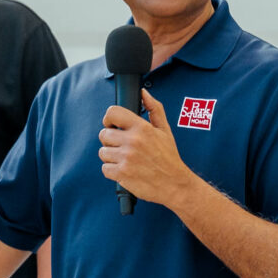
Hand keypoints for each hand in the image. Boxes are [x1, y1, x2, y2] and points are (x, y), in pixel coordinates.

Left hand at [99, 91, 197, 207]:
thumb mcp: (165, 130)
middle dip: (110, 140)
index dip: (109, 119)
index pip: (113, 113)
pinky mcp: (121, 174)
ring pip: (103, 152)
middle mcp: (133, 141)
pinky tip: (124, 169)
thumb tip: (143, 93)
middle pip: (104, 134)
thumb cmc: (169, 158)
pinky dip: (112, 171)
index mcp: (142, 128)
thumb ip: (154, 109)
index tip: (112, 125)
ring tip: (125, 159)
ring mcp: (126, 158)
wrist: (174, 184)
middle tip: (121, 146)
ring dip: (110, 156)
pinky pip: (105, 169)